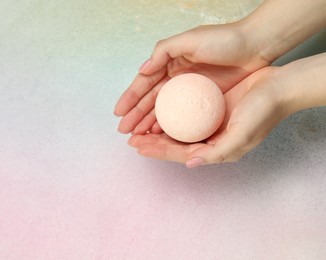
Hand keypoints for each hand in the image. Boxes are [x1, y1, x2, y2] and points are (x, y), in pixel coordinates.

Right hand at [114, 23, 268, 134]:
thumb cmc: (224, 40)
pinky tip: (161, 134)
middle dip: (136, 116)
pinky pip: (182, 116)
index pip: (145, 84)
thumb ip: (164, 51)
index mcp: (170, 63)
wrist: (255, 47)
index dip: (130, 98)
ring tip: (138, 137)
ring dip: (149, 123)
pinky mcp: (203, 101)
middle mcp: (176, 78)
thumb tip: (142, 70)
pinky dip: (170, 125)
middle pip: (151, 100)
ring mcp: (189, 92)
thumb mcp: (191, 39)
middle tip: (125, 131)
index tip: (119, 113)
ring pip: (164, 111)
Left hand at [127, 67, 287, 166]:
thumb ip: (218, 152)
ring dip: (158, 129)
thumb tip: (191, 164)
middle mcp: (211, 139)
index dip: (158, 151)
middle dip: (152, 143)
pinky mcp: (210, 108)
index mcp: (217, 149)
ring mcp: (210, 124)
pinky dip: (171, 114)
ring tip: (139, 127)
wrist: (278, 88)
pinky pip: (186, 113)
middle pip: (175, 143)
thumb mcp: (243, 135)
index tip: (138, 146)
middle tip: (131, 138)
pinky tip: (159, 110)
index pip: (180, 152)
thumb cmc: (263, 112)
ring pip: (178, 130)